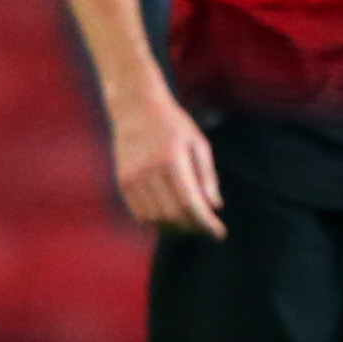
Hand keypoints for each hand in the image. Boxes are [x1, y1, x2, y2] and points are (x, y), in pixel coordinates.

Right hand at [114, 86, 225, 236]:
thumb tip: (215, 207)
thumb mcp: (198, 143)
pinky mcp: (123, 182)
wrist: (136, 108)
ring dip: (176, 228)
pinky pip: (140, 214)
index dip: (205, 223)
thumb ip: (207, 175)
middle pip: (172, 215)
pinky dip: (158, 223)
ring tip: (192, 224)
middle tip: (208, 228)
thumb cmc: (173, 124)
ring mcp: (132, 178)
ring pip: (155, 219)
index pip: (189, 203)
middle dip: (194, 228)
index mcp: (170, 160)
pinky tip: (172, 218)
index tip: (220, 233)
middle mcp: (148, 171)